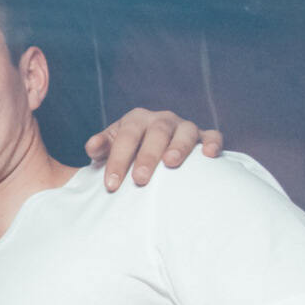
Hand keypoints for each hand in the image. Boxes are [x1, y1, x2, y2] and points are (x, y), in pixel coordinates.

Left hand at [84, 108, 223, 190]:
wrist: (150, 152)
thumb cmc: (127, 154)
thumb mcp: (109, 149)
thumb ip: (100, 147)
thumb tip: (92, 147)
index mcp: (135, 120)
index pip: (126, 136)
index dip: (117, 160)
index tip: (111, 185)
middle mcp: (161, 120)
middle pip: (156, 133)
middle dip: (147, 156)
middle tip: (140, 180)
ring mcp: (183, 127)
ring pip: (185, 131)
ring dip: (179, 146)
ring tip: (171, 164)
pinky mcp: (203, 137)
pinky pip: (212, 136)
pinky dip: (212, 143)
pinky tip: (208, 155)